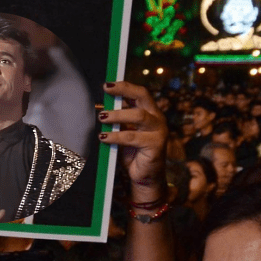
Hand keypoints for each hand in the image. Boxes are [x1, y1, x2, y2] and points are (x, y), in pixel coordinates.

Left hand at [98, 81, 168, 200]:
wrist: (145, 176)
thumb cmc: (133, 153)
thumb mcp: (124, 132)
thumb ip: (118, 121)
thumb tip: (101, 108)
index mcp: (150, 112)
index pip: (139, 93)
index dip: (124, 86)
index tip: (107, 85)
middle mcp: (157, 119)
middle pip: (142, 97)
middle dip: (124, 90)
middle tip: (106, 91)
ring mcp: (158, 131)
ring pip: (138, 115)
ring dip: (117, 115)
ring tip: (102, 118)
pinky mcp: (156, 145)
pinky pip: (132, 137)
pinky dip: (116, 136)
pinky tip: (104, 137)